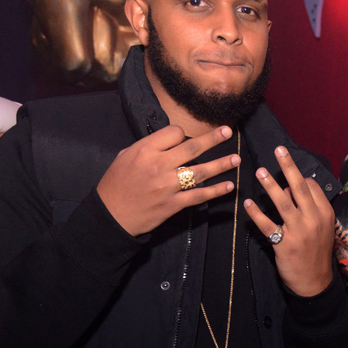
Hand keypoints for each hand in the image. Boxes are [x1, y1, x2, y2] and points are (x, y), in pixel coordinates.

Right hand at [96, 125, 238, 235]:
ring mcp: (168, 186)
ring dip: (221, 164)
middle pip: (192, 148)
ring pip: (201, 171)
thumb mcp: (125, 157)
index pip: (174, 133)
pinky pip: (200, 196)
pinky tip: (229, 186)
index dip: (182, 134)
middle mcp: (159, 165)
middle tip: (228, 132)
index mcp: (145, 150)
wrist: (110, 215)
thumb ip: (148, 147)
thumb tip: (170, 140)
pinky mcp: (174, 204)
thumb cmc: (116, 184)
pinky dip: (216, 191)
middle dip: (213, 139)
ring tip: (237, 159)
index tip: (185, 138)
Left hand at [244, 146, 335, 296]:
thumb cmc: (316, 251)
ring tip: (260, 171)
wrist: (314, 281)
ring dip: (270, 185)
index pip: (312, 187)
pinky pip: (268, 225)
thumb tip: (293, 188)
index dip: (299, 178)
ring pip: (283, 202)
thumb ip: (311, 208)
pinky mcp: (284, 243)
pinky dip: (256, 214)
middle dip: (288, 167)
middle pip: (300, 188)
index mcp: (325, 213)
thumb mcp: (323, 228)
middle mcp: (313, 219)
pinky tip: (248, 204)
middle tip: (278, 150)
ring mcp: (299, 231)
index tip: (289, 177)